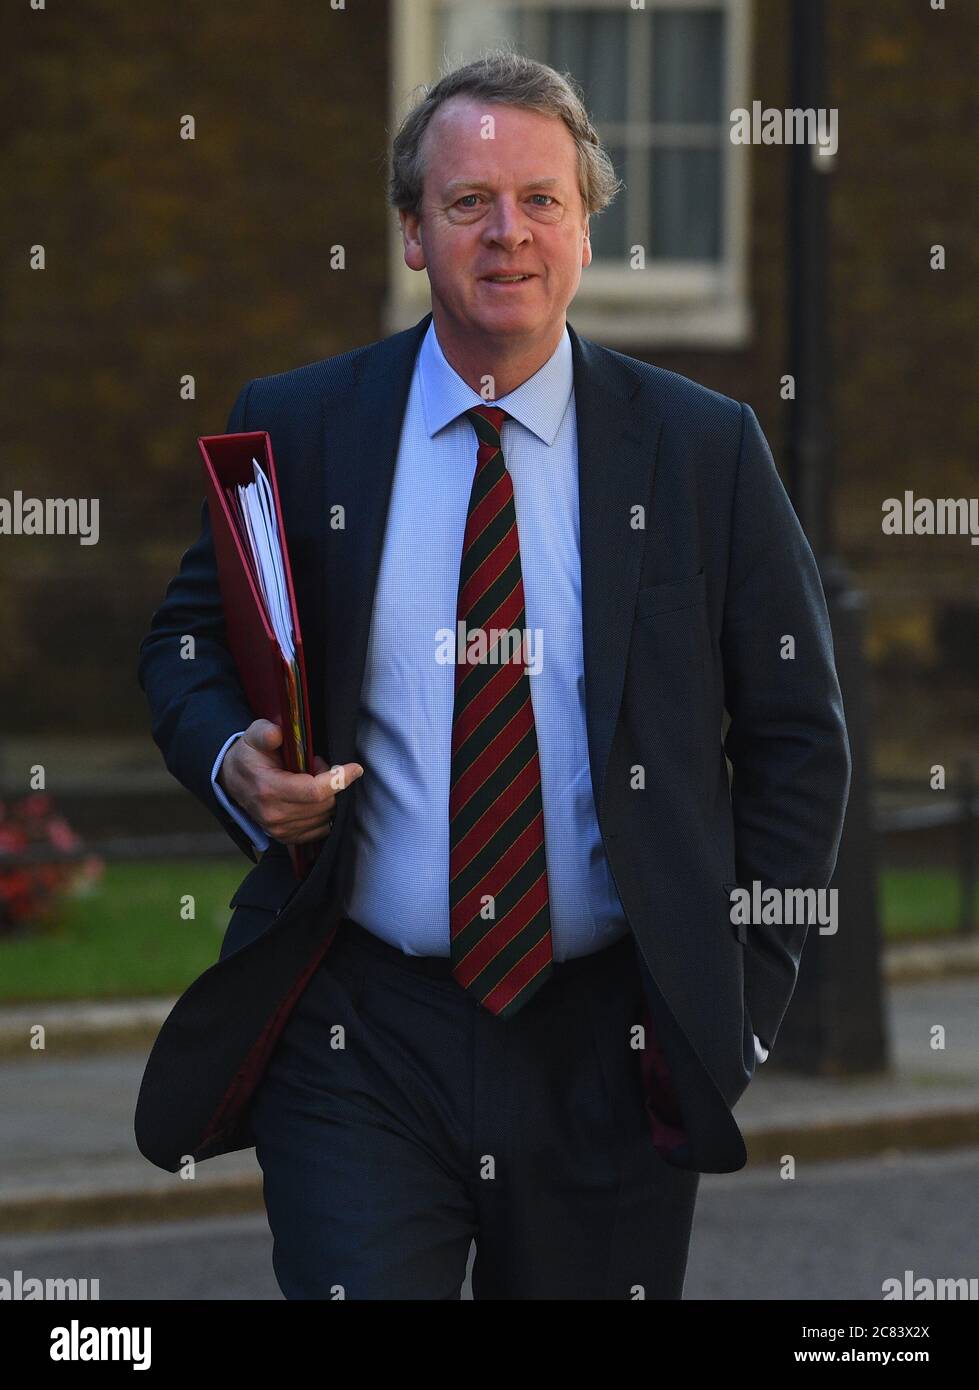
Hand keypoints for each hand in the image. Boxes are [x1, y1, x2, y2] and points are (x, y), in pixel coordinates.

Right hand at [217, 718, 362, 844]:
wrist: (233, 780)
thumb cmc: (249, 756)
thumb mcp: (253, 736)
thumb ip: (265, 733)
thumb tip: (277, 733)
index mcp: (268, 789)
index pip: (314, 791)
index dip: (339, 780)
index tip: (355, 768)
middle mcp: (274, 815)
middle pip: (324, 804)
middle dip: (332, 784)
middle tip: (317, 765)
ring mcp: (280, 830)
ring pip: (325, 817)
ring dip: (327, 798)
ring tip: (311, 780)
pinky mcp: (286, 838)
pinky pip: (320, 830)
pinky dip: (324, 813)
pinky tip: (314, 798)